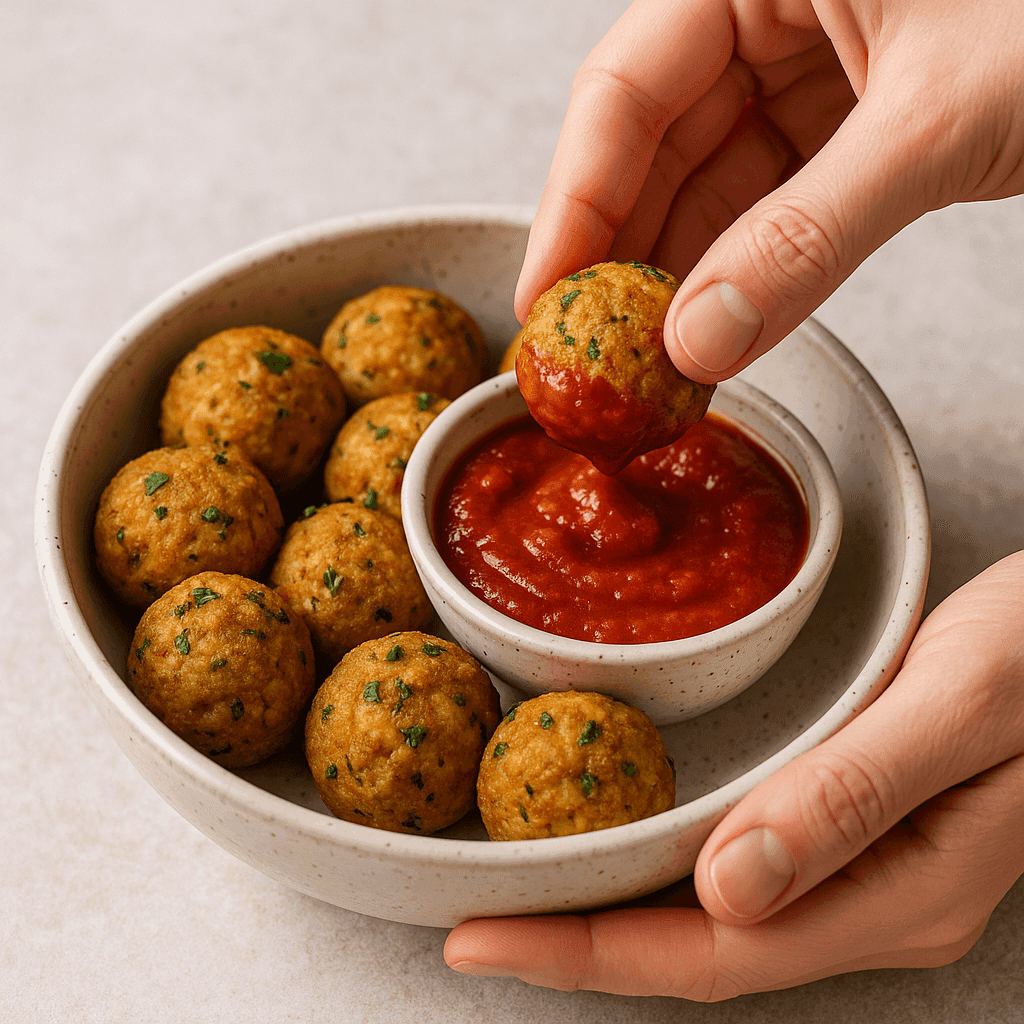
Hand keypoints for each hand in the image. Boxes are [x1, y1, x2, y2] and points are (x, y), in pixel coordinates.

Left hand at [444, 552, 1023, 997]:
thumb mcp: (959, 702)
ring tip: (526, 889)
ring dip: (619, 908)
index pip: (715, 952)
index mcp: (904, 891)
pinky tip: (628, 840)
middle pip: (704, 949)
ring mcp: (873, 870)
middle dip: (582, 942)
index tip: (483, 941)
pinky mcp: (863, 827)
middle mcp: (880, 901)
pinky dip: (670, 866)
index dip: (588, 953)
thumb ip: (851, 793)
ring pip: (720, 916)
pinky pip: (747, 868)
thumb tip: (727, 886)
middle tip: (476, 922)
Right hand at [514, 0, 1023, 383]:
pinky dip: (747, 268)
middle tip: (596, 351)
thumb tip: (702, 339)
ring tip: (653, 362)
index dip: (574, 201)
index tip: (546, 298)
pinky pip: (771, 200)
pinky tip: (720, 327)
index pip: (625, 87)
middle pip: (654, 142)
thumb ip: (810, 235)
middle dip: (626, 255)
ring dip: (683, 276)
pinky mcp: (851, 118)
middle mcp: (771, 6)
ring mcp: (810, 63)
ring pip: (710, 181)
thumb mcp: (941, 120)